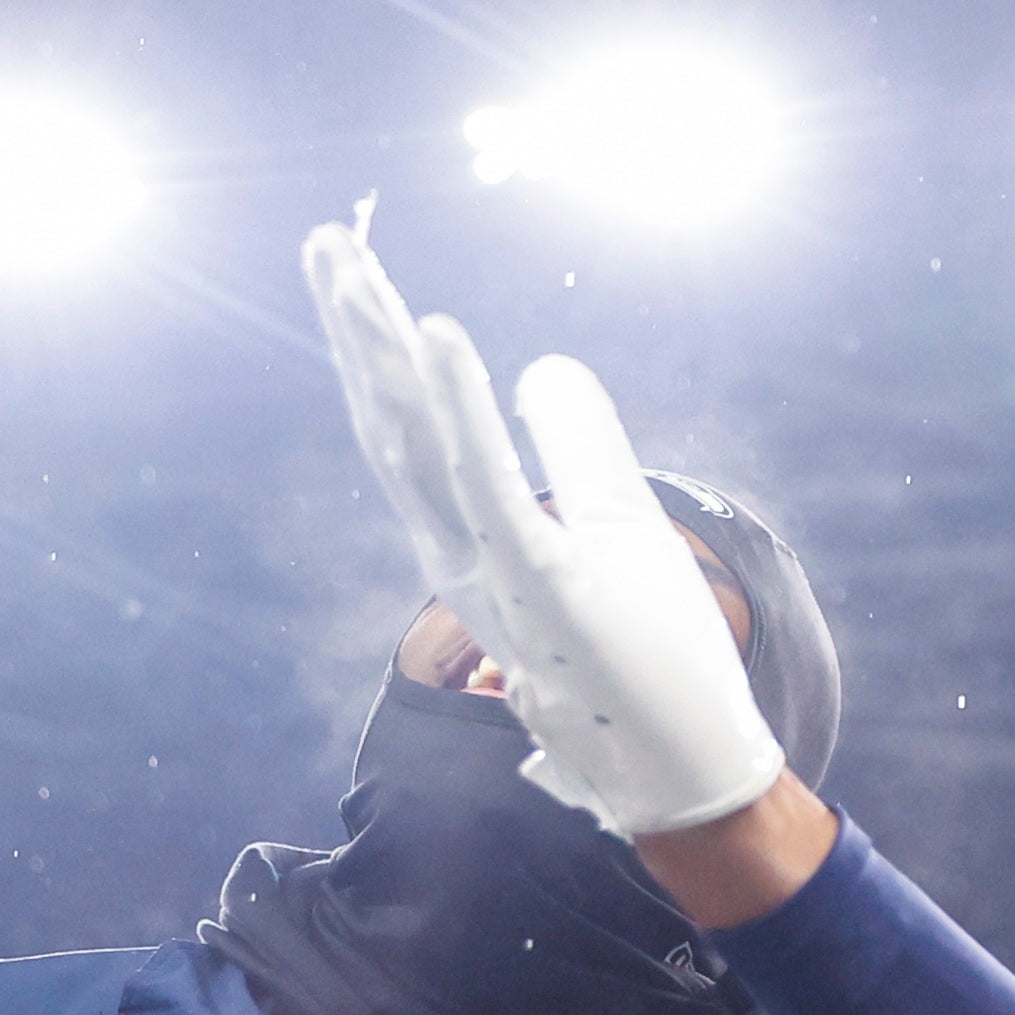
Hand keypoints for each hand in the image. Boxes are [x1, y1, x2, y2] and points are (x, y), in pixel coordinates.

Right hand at [298, 222, 787, 840]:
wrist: (688, 772)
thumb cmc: (651, 657)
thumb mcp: (617, 526)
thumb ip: (579, 445)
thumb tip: (542, 362)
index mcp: (475, 540)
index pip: (416, 430)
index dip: (383, 351)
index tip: (351, 267)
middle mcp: (463, 558)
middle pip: (397, 429)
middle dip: (357, 337)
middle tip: (326, 242)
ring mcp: (498, 576)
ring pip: (422, 450)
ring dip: (385, 357)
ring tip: (355, 271)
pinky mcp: (548, 590)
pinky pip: (492, 489)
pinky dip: (463, 411)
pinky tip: (438, 337)